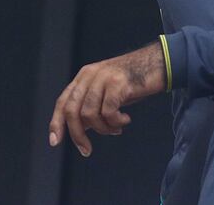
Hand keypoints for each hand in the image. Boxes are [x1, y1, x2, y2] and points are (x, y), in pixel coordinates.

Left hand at [48, 42, 165, 156]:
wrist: (158, 62)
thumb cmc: (134, 80)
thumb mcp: (108, 90)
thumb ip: (93, 104)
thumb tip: (79, 129)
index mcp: (85, 75)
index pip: (64, 101)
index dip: (56, 122)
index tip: (55, 142)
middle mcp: (91, 75)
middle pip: (73, 110)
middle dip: (78, 135)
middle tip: (87, 150)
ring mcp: (104, 77)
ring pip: (90, 114)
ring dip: (103, 129)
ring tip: (116, 129)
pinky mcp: (119, 83)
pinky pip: (108, 112)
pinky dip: (115, 122)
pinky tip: (126, 120)